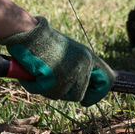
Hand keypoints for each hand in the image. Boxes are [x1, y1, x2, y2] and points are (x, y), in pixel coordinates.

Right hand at [0, 17, 114, 105]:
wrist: (28, 33)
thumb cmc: (45, 42)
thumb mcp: (70, 52)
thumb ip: (80, 68)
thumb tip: (86, 90)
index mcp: (89, 57)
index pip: (106, 80)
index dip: (98, 93)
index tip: (87, 100)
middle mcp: (82, 65)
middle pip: (79, 95)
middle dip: (66, 93)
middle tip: (54, 83)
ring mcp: (68, 72)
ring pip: (61, 96)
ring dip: (50, 89)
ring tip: (41, 73)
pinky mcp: (53, 77)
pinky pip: (45, 92)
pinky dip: (36, 86)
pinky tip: (33, 74)